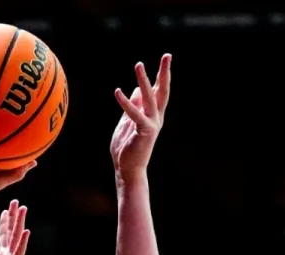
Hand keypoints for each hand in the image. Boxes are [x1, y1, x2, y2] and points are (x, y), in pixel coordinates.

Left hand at [0, 200, 37, 254]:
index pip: (3, 238)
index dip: (4, 223)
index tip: (5, 210)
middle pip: (11, 233)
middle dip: (12, 217)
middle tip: (15, 201)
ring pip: (16, 239)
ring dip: (19, 223)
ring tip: (23, 208)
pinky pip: (18, 254)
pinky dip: (22, 242)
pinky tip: (26, 230)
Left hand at [111, 54, 171, 183]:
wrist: (128, 169)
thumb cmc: (127, 147)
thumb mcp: (127, 121)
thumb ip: (133, 105)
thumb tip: (137, 88)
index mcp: (153, 114)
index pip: (159, 90)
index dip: (161, 74)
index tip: (166, 58)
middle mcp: (156, 117)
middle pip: (162, 90)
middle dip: (164, 72)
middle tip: (167, 55)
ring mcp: (152, 124)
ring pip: (149, 98)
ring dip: (144, 80)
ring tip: (139, 65)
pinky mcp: (144, 131)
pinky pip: (134, 114)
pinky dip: (126, 103)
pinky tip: (117, 91)